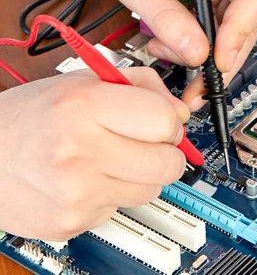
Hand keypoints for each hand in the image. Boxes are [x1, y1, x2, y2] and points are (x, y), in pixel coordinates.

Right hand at [0, 67, 188, 239]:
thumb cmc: (30, 115)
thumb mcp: (82, 80)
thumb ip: (140, 85)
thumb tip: (180, 112)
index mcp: (83, 106)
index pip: (164, 122)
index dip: (169, 120)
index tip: (162, 120)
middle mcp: (80, 151)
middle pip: (167, 164)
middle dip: (164, 151)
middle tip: (144, 142)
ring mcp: (76, 193)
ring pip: (150, 190)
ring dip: (140, 174)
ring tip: (109, 158)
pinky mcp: (71, 222)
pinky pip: (120, 209)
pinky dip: (112, 193)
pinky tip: (87, 178)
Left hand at [93, 0, 256, 110]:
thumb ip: (166, 19)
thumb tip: (197, 54)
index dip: (238, 33)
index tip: (216, 61)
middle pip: (249, 20)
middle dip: (220, 55)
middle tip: (194, 82)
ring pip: (239, 31)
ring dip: (208, 53)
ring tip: (169, 52)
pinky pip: (227, 27)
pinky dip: (205, 45)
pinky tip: (178, 46)